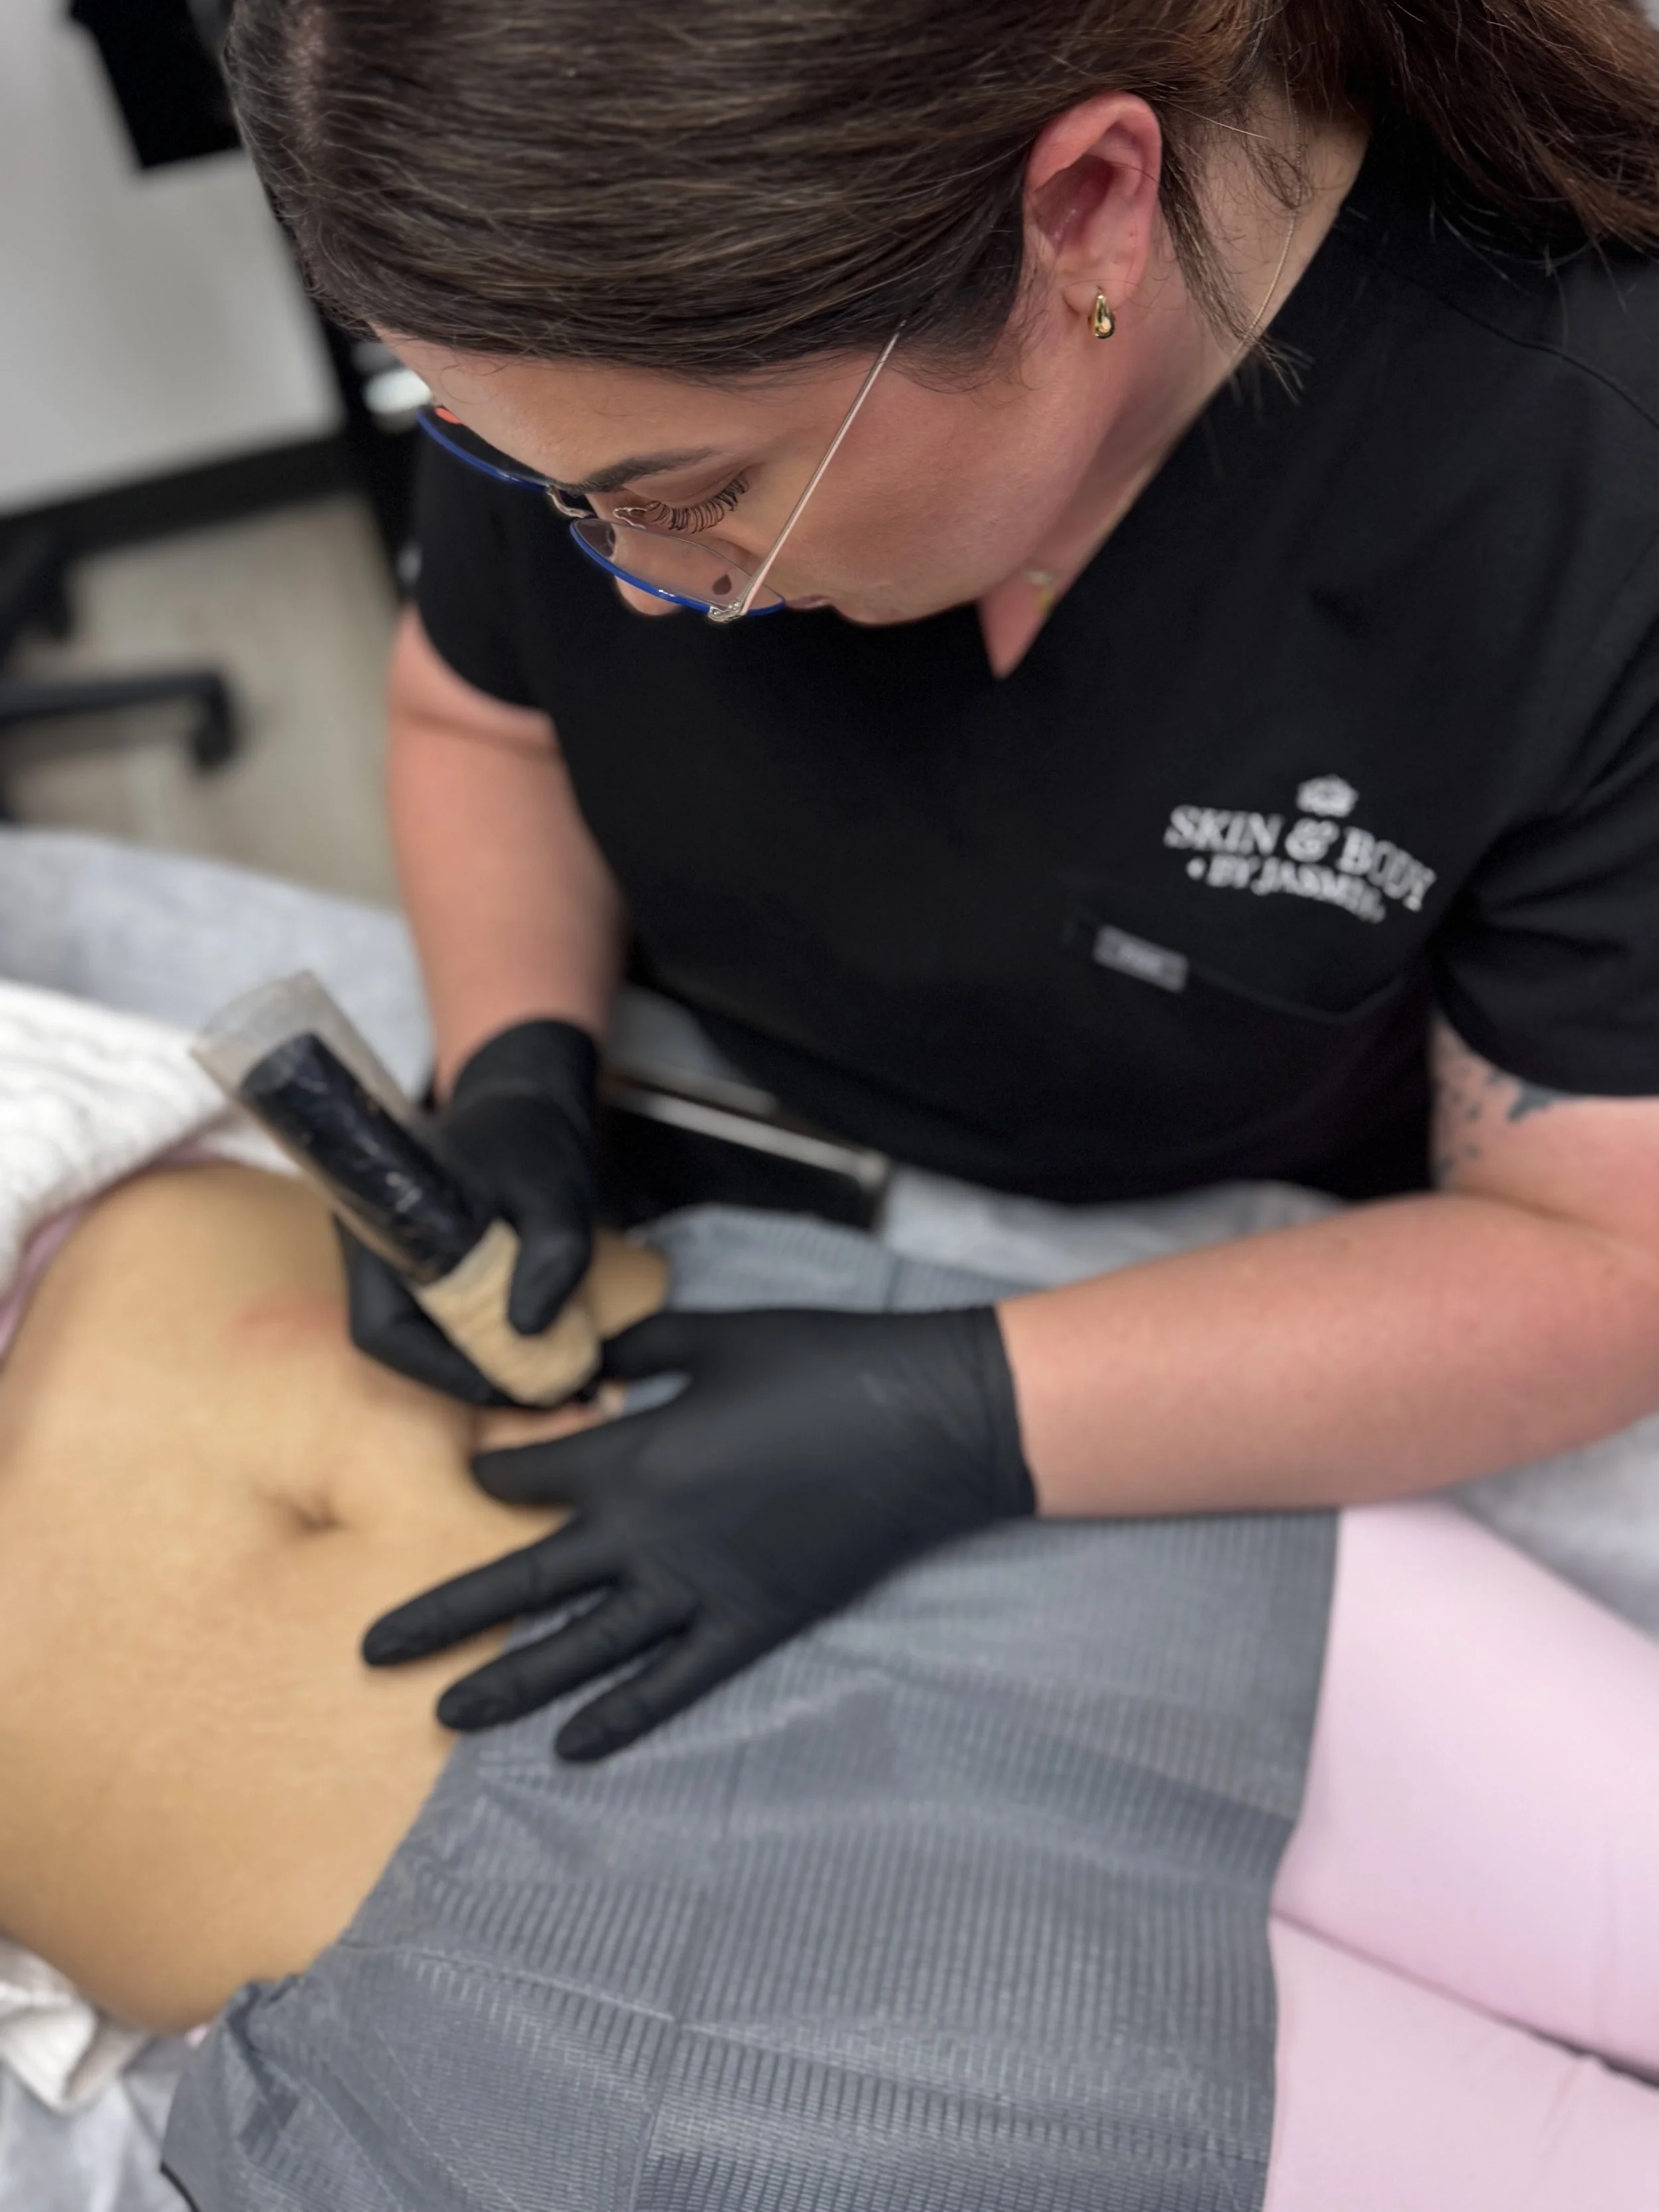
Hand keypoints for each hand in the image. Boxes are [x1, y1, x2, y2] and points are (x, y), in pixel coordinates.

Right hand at [342, 1018, 597, 1403]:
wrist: (530, 1102)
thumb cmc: (532, 1138)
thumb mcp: (555, 1190)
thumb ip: (551, 1252)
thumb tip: (528, 1328)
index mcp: (380, 1225)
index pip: (381, 1328)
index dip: (438, 1371)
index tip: (503, 1386)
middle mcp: (377, 1249)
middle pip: (397, 1341)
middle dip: (461, 1375)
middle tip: (533, 1391)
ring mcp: (401, 1259)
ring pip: (422, 1335)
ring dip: (476, 1363)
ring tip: (542, 1376)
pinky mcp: (431, 1266)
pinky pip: (445, 1319)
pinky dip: (486, 1340)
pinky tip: (535, 1348)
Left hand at [362, 1305, 1033, 1757]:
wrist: (925, 1422)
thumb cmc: (821, 1364)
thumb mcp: (719, 1337)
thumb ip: (640, 1356)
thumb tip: (589, 1372)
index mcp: (637, 1454)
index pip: (530, 1475)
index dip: (493, 1475)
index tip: (473, 1477)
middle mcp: (649, 1534)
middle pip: (522, 1582)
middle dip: (441, 1615)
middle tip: (370, 1650)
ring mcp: (698, 1589)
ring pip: (580, 1649)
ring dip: (507, 1682)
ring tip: (444, 1712)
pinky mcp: (751, 1624)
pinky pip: (671, 1685)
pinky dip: (620, 1720)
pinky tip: (570, 1749)